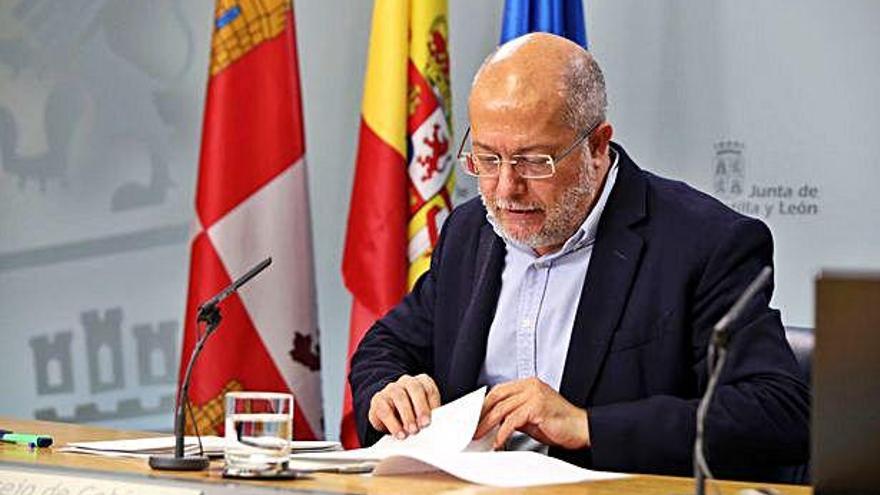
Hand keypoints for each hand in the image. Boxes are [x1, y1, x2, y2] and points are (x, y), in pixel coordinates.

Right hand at [368, 374, 440, 438]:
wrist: (388, 415)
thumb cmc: (412, 414)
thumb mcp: (423, 413)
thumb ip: (429, 415)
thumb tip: (436, 427)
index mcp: (421, 382)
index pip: (429, 388)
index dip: (432, 404)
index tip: (431, 420)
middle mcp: (406, 381)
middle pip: (415, 388)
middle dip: (420, 407)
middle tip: (423, 425)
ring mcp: (391, 388)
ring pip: (399, 396)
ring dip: (407, 416)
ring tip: (412, 431)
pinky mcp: (378, 399)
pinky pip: (385, 410)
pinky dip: (393, 424)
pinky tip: (399, 434)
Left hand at [474, 377, 589, 449]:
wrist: (582, 429)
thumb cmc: (559, 425)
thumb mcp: (531, 417)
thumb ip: (514, 414)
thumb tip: (494, 421)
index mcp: (529, 384)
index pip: (499, 390)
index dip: (484, 404)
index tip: (474, 417)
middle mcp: (531, 385)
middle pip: (497, 397)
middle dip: (481, 414)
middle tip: (473, 427)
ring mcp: (534, 394)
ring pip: (502, 408)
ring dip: (487, 424)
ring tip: (480, 435)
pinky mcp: (537, 406)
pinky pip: (512, 419)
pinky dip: (502, 432)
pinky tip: (498, 441)